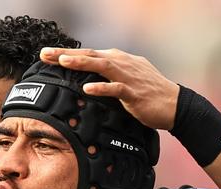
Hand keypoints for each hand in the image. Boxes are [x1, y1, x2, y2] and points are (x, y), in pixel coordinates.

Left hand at [40, 47, 178, 129]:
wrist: (175, 104)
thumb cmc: (150, 93)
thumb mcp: (128, 78)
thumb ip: (110, 75)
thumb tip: (90, 78)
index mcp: (118, 60)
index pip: (89, 54)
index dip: (67, 53)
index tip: (47, 54)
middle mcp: (122, 64)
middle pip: (90, 55)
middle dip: (66, 54)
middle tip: (45, 54)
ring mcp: (128, 77)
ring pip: (101, 65)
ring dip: (82, 63)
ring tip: (63, 62)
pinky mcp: (134, 92)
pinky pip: (115, 88)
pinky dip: (101, 87)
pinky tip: (87, 87)